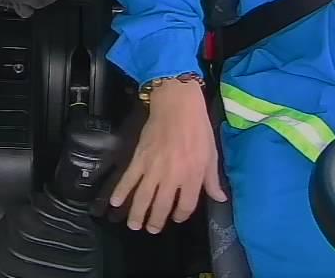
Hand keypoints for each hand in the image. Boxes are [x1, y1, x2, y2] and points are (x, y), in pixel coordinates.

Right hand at [109, 79, 226, 232]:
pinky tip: (115, 202)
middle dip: (156, 221)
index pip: (186, 205)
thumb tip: (219, 198)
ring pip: (143, 198)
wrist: (177, 105)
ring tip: (134, 225)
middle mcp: (172, 177)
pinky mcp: (139, 158)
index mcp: (192, 176)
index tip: (177, 217)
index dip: (181, 215)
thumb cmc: (198, 128)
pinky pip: (128, 179)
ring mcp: (153, 169)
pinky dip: (121, 192)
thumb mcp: (212, 154)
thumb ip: (212, 179)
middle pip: (161, 207)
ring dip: (137, 214)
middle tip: (151, 229)